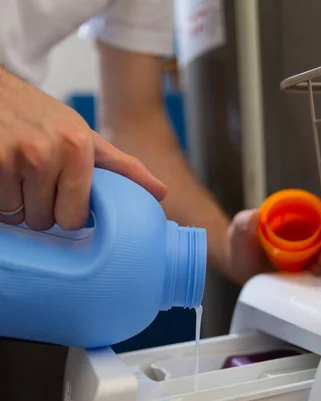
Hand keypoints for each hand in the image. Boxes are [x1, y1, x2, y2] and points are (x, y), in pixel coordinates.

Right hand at [0, 67, 165, 229]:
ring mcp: (12, 157)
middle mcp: (45, 152)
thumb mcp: (83, 136)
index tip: (59, 193)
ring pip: (16, 217)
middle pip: (42, 221)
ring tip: (16, 172)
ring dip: (15, 203)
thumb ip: (121, 167)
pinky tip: (2, 172)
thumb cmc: (40, 117)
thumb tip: (161, 192)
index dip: (64, 212)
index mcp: (77, 147)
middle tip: (34, 179)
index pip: (72, 218)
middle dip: (38, 207)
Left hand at [227, 207, 320, 285]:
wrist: (240, 268)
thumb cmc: (241, 247)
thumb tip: (255, 215)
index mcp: (299, 213)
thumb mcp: (238, 235)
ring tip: (316, 273)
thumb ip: (242, 224)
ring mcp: (319, 246)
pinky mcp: (319, 264)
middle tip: (320, 266)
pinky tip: (317, 281)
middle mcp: (314, 227)